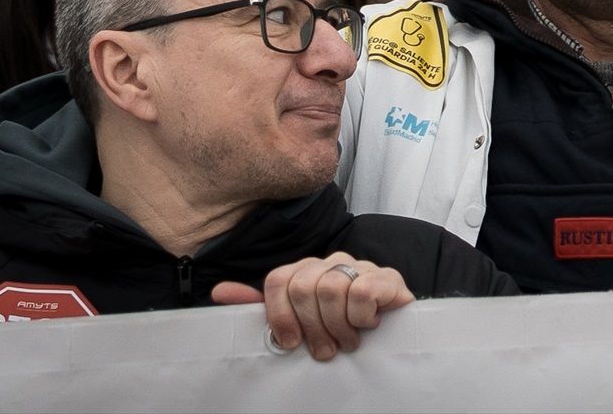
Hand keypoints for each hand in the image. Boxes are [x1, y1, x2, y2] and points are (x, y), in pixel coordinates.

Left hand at [211, 256, 414, 360]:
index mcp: (305, 271)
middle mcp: (330, 263)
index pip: (278, 280)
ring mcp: (359, 266)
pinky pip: (362, 292)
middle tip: (325, 348)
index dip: (279, 315)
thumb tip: (220, 293)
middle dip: (312, 327)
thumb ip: (264, 307)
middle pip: (302, 287)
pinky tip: (368, 324)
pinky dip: (361, 318)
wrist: (392, 330)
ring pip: (331, 289)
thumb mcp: (299, 322)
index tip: (289, 343)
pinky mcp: (386, 276)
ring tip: (348, 341)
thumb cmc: (341, 327)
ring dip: (339, 327)